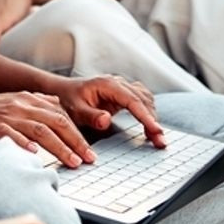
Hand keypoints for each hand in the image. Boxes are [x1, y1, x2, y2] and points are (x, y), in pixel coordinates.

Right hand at [0, 92, 93, 167]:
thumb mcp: (11, 102)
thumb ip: (34, 104)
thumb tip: (57, 107)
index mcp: (27, 98)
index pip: (61, 114)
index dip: (77, 133)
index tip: (88, 150)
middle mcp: (19, 104)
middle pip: (56, 121)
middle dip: (76, 141)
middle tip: (88, 158)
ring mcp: (5, 114)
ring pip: (40, 129)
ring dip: (59, 147)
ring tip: (72, 162)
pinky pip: (9, 134)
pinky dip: (24, 144)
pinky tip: (35, 155)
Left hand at [47, 75, 163, 148]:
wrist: (62, 91)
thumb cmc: (68, 100)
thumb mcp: (75, 110)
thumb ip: (90, 116)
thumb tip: (106, 120)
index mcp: (108, 84)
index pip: (133, 100)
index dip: (145, 116)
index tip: (155, 130)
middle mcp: (118, 83)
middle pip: (143, 101)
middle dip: (153, 121)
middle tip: (160, 141)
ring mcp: (123, 87)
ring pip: (146, 100)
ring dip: (153, 118)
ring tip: (158, 139)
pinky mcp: (124, 94)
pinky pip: (142, 102)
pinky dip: (149, 114)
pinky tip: (151, 129)